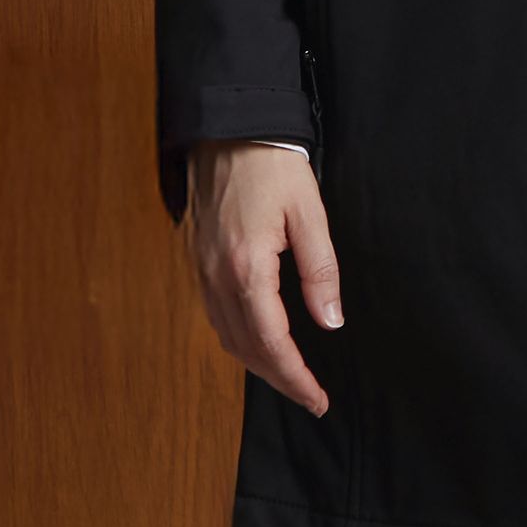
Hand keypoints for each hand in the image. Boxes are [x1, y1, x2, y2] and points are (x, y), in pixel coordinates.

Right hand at [186, 140, 344, 416]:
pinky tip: (259, 336)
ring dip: (256, 362)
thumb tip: (330, 321)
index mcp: (246, 267)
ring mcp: (200, 267)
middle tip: (309, 396)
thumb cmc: (272, 163)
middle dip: (278, 378)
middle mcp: (216, 275)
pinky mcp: (196, 257)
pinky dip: (237, 336)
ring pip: (225, 335)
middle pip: (244, 348)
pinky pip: (214, 313)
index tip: (317, 399)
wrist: (227, 126)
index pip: (270, 342)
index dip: (295, 377)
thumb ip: (320, 270)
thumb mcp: (309, 212)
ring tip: (289, 374)